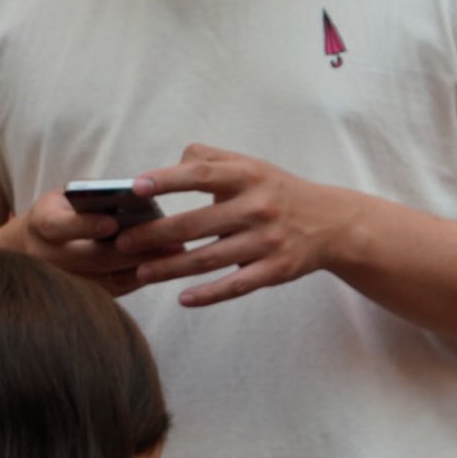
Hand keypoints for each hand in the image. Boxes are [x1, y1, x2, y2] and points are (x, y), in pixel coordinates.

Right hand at [10, 189, 180, 296]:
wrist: (38, 246)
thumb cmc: (65, 211)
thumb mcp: (70, 197)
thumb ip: (94, 198)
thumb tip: (136, 197)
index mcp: (41, 224)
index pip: (59, 226)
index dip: (85, 226)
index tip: (112, 222)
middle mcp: (48, 258)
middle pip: (93, 258)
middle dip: (132, 249)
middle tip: (167, 239)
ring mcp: (66, 281)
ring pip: (108, 278)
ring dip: (145, 266)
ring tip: (175, 252)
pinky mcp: (84, 297)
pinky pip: (116, 290)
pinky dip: (141, 277)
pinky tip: (166, 265)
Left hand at [118, 145, 348, 306]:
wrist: (332, 223)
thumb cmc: (279, 191)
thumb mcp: (251, 165)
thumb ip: (209, 158)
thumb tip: (168, 165)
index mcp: (247, 176)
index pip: (200, 174)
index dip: (166, 181)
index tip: (135, 189)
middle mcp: (257, 207)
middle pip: (196, 223)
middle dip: (155, 235)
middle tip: (124, 243)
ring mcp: (267, 241)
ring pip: (209, 259)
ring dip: (171, 268)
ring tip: (142, 273)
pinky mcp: (276, 270)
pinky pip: (236, 285)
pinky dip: (209, 295)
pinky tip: (183, 299)